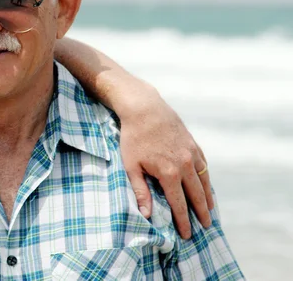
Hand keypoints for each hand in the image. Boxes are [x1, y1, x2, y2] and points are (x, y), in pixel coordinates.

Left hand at [118, 88, 212, 239]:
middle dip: (201, 213)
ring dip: (208, 197)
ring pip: (204, 181)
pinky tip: (206, 184)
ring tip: (210, 210)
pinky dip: (207, 178)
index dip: (184, 221)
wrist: (144, 108)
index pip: (180, 204)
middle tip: (206, 227)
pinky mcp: (193, 144)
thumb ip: (140, 191)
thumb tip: (146, 214)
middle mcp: (185, 165)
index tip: (188, 234)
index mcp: (169, 174)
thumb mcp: (131, 165)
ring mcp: (191, 154)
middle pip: (197, 195)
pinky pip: (204, 166)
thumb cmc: (133, 138)